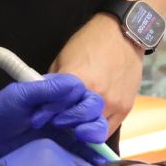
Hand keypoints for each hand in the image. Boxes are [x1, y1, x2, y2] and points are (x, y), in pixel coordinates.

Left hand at [0, 74, 107, 159]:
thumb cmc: (2, 112)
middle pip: (95, 106)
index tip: (46, 115)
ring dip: (92, 130)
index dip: (68, 102)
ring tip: (77, 136)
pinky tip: (95, 159)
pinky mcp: (71, 149)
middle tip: (57, 125)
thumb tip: (74, 85)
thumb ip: (46, 90)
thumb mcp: (20, 96)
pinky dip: (97, 153)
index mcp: (59, 92)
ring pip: (98, 125)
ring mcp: (71, 130)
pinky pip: (91, 150)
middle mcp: (69, 108)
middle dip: (81, 115)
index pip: (80, 90)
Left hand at [50, 15, 143, 130]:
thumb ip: (54, 82)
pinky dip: (97, 129)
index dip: (45, 115)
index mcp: (78, 80)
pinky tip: (89, 123)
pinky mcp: (125, 108)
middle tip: (58, 120)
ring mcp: (113, 103)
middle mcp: (97, 95)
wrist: (122, 34)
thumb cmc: (89, 43)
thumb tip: (41, 101)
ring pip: (93, 131)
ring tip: (74, 124)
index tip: (40, 117)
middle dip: (63, 123)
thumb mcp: (63, 58)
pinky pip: (108, 129)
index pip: (56, 108)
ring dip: (81, 129)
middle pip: (75, 123)